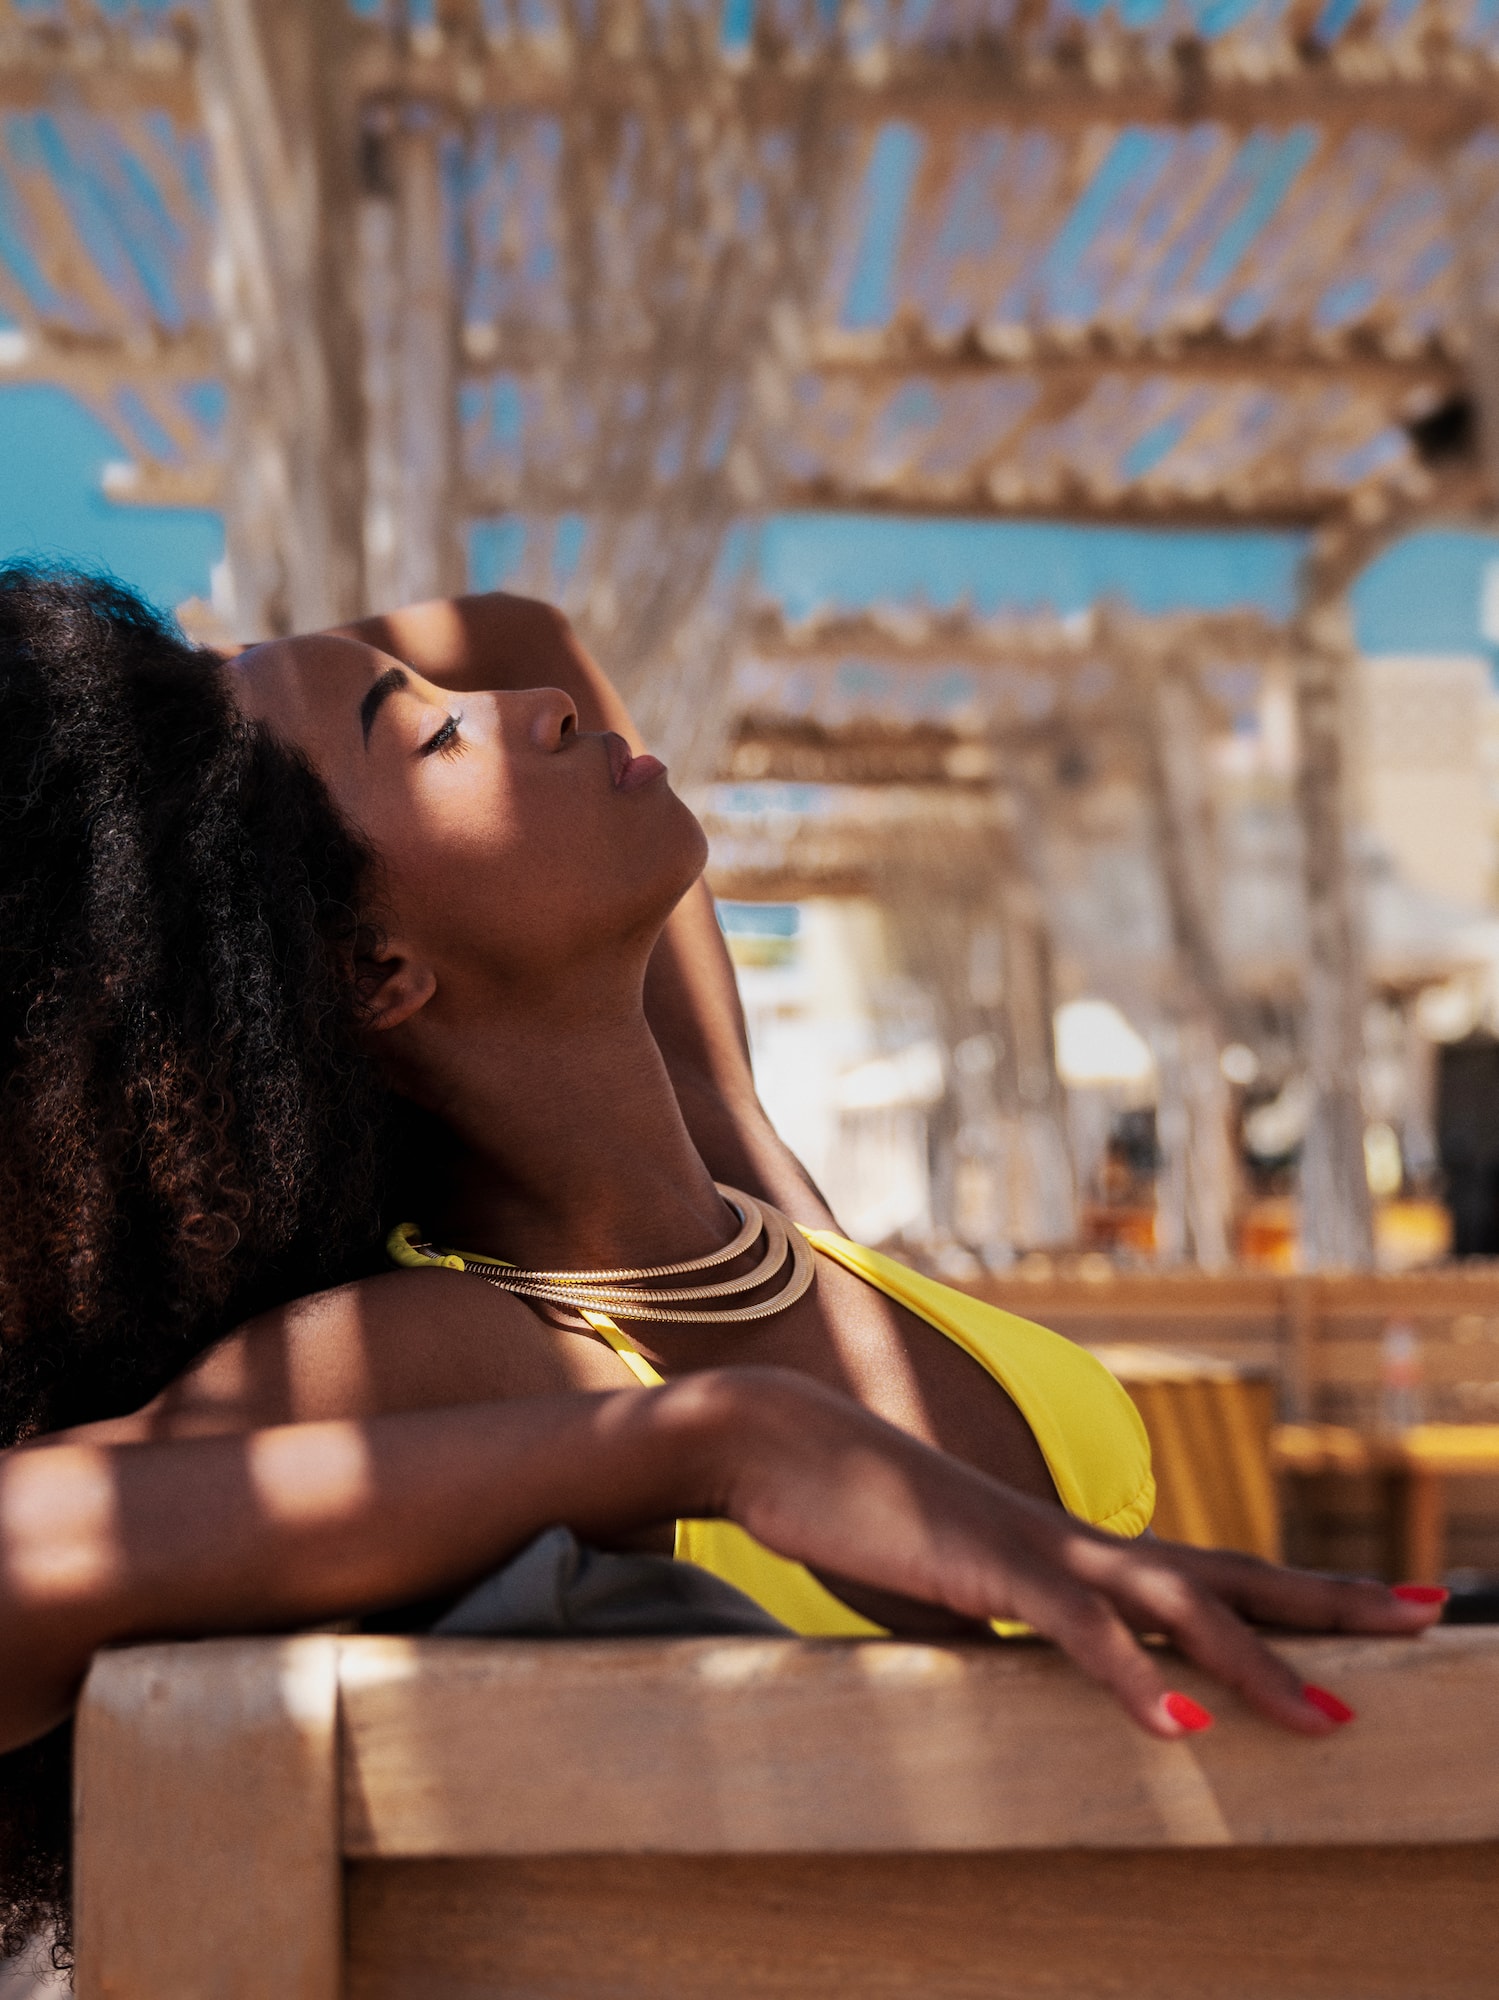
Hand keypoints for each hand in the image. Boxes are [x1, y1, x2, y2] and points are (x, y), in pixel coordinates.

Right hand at [717, 1370, 1441, 1738]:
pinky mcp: (984, 1565)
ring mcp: (1036, 1548)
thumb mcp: (954, 1581)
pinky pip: (1072, 1627)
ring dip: (1258, 1662)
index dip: (1301, 1595)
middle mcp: (1078, 1541)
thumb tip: (1037, 1652)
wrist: (784, 1443)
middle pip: (1229, 1572)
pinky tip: (1178, 1722)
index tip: (1386, 1610)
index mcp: (1077, 1550)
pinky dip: (1130, 1674)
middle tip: (1427, 1618)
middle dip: (1330, 1604)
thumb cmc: (863, 1513)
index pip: (1214, 1572)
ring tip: (1333, 1720)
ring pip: (1173, 1602)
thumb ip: (1008, 1614)